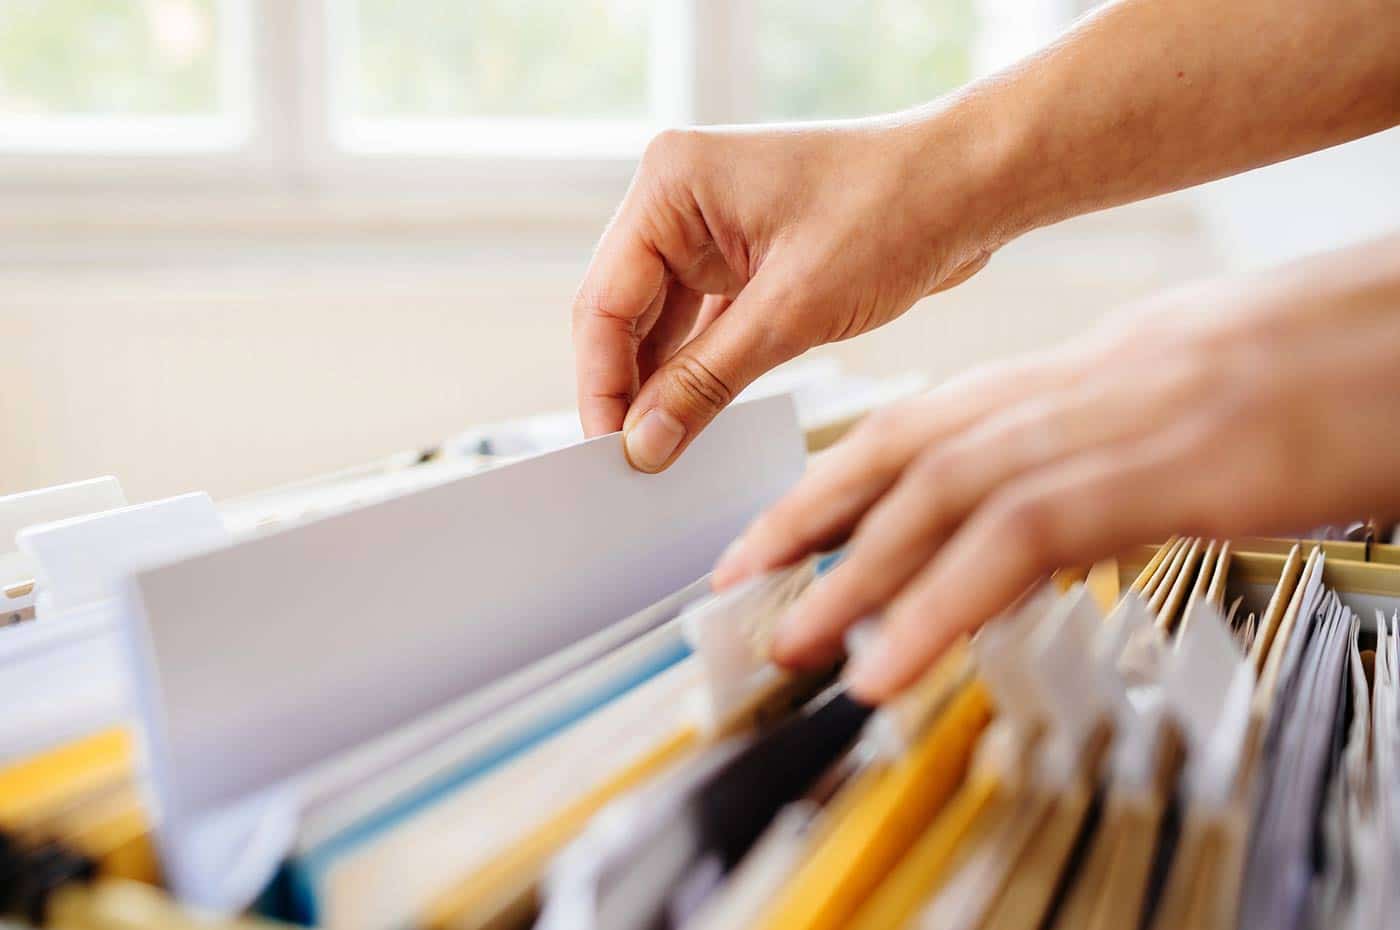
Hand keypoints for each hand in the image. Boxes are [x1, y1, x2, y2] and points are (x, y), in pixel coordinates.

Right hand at [572, 111, 1014, 470]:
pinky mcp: (747, 258)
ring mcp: (713, 229)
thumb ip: (706, 381)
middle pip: (625, 314)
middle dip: (630, 388)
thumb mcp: (793, 311)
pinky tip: (697, 419)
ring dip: (666, 386)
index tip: (609, 451)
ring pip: (663, 325)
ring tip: (664, 453)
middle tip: (632, 465)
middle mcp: (681, 200)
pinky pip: (704, 325)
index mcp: (672, 183)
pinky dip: (703, 371)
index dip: (602, 383)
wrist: (975, 184)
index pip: (605, 300)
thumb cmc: (895, 212)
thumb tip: (645, 444)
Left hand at [712, 234, 1399, 701]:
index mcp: (1066, 378)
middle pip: (903, 449)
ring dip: (853, 574)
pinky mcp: (1157, 473)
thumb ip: (1087, 461)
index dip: (834, 477)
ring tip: (793, 639)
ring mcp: (1107, 425)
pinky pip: (1018, 542)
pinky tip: (891, 659)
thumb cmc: (1310, 372)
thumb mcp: (1171, 412)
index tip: (777, 528)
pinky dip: (939, 606)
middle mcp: (1066, 391)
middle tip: (742, 582)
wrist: (1397, 334)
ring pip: (938, 496)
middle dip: (808, 518)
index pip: (921, 423)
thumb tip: (1028, 524)